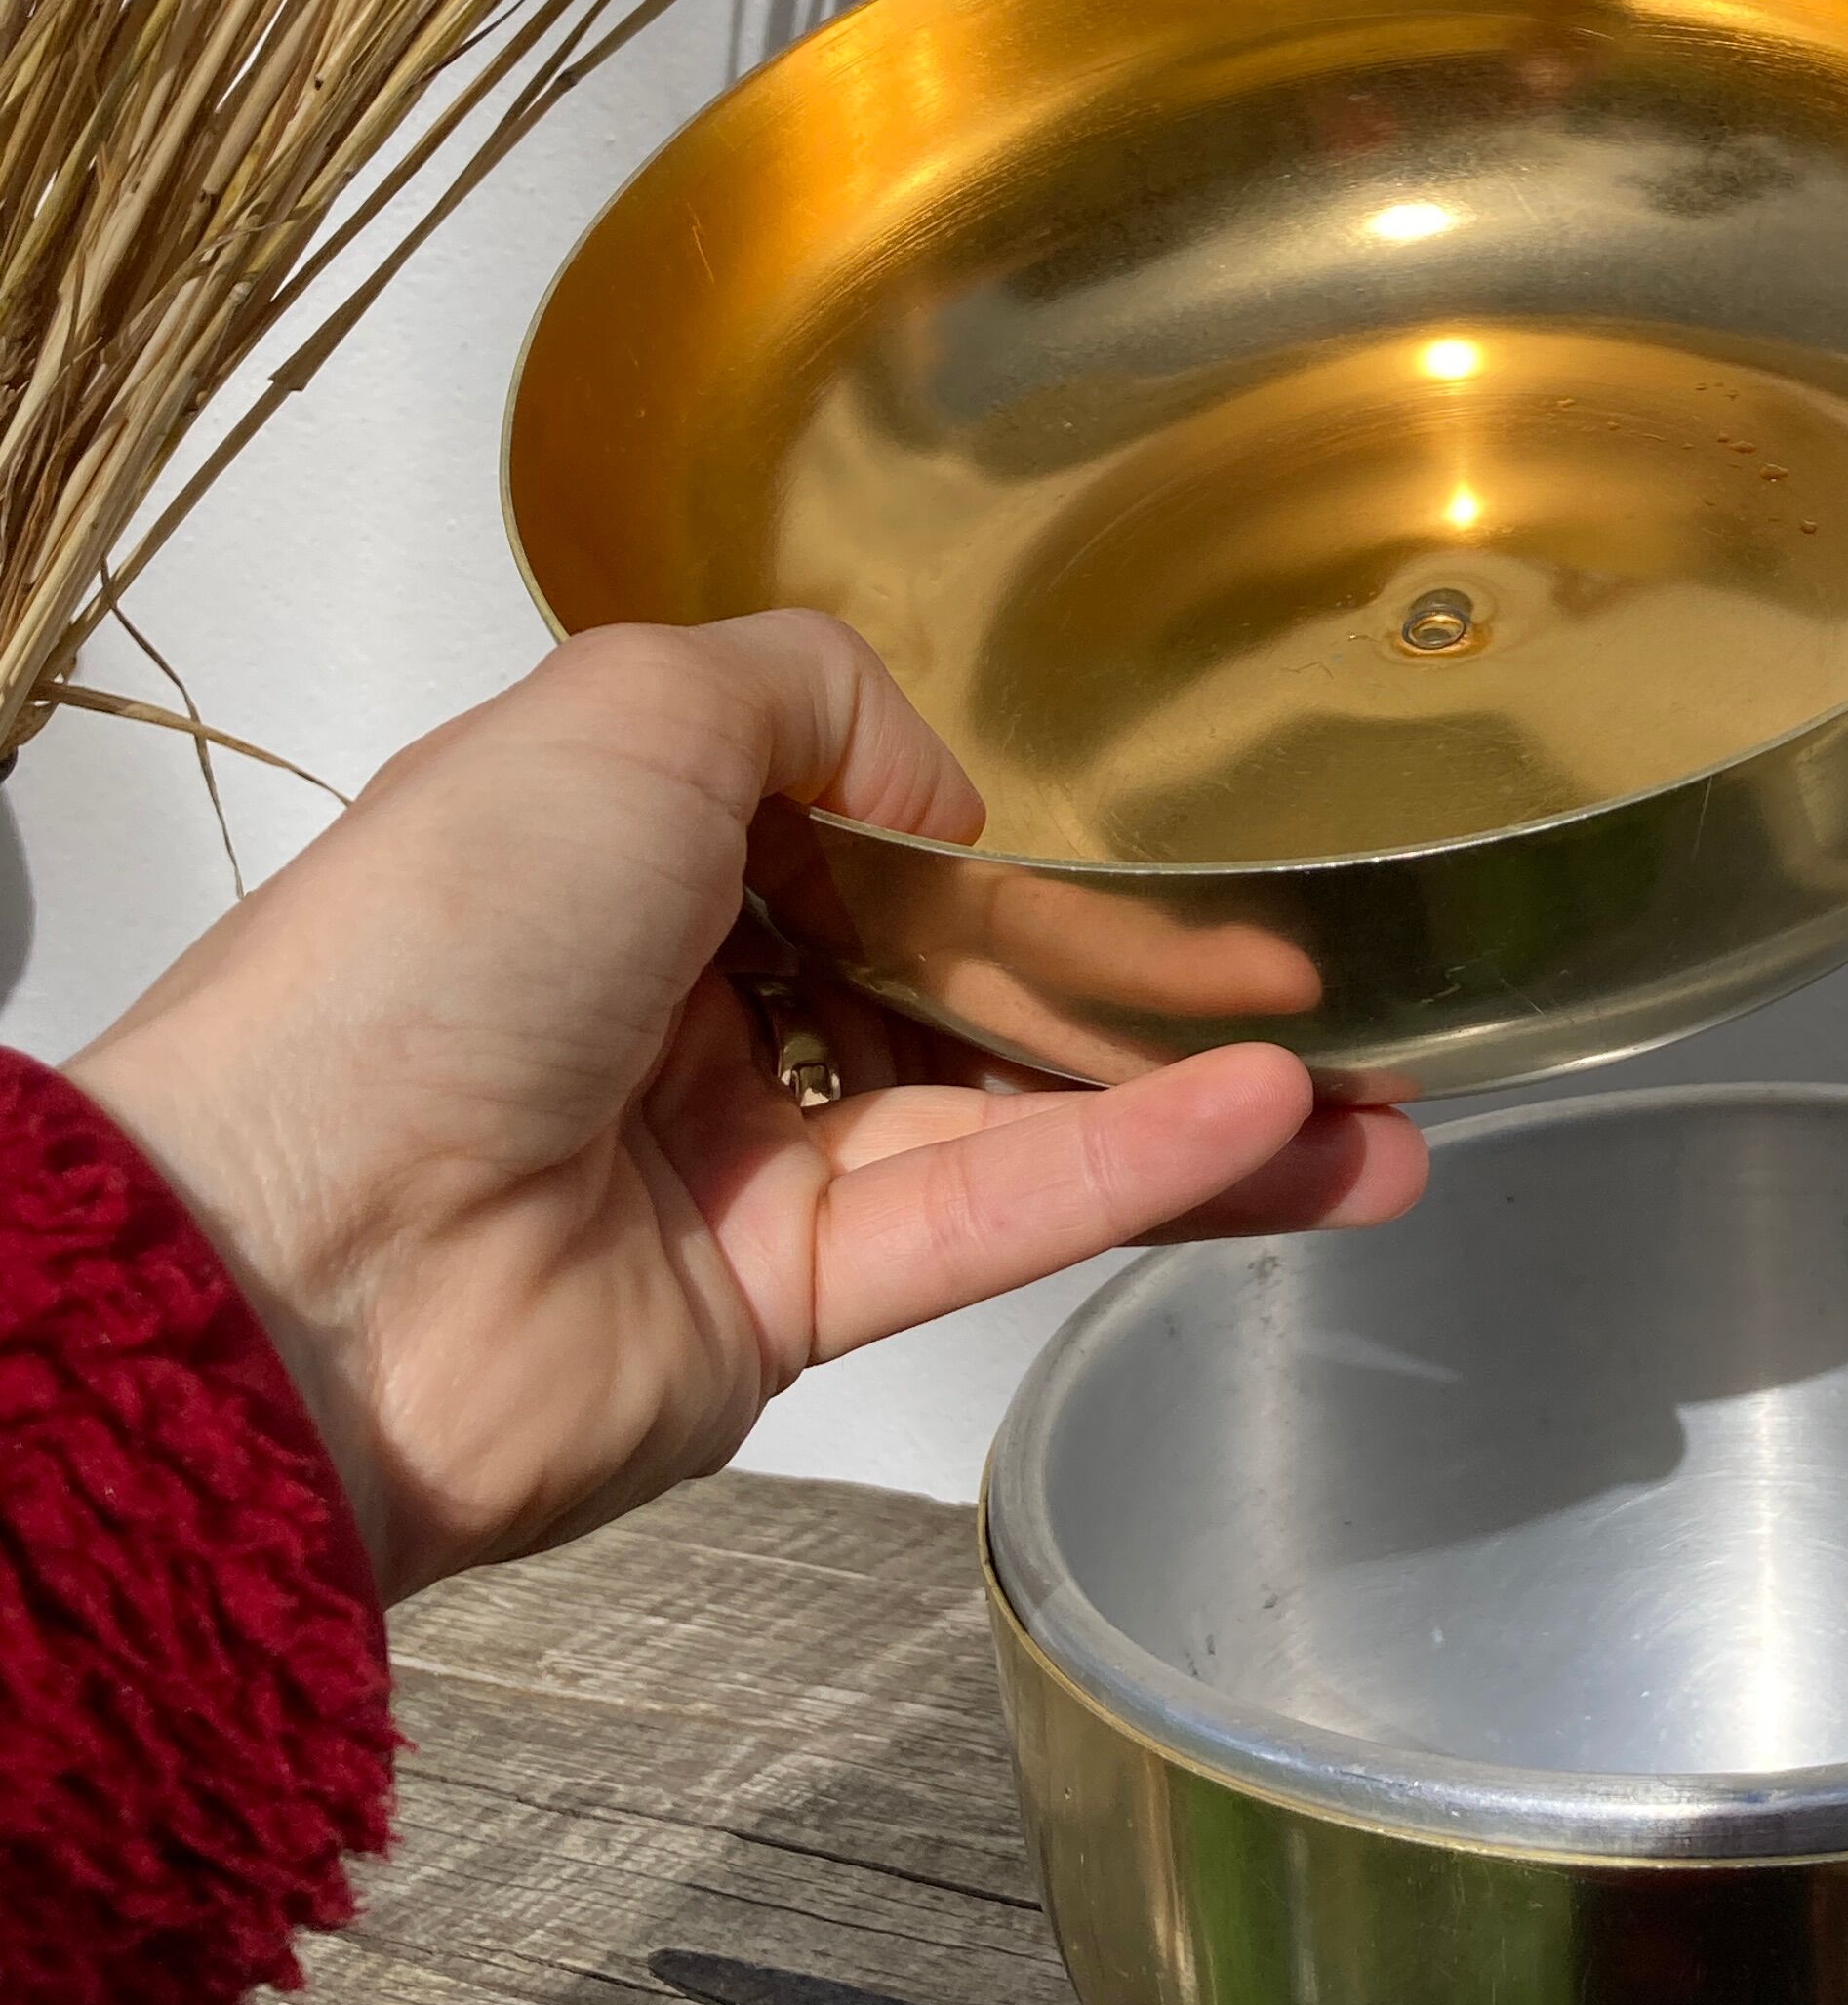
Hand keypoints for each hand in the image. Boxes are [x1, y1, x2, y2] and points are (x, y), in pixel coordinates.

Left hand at [69, 616, 1426, 1600]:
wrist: (306, 1250)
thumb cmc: (422, 957)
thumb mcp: (625, 706)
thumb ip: (811, 693)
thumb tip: (943, 791)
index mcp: (629, 852)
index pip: (878, 843)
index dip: (1037, 855)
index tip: (1184, 855)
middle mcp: (690, 1008)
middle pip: (973, 994)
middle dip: (1161, 996)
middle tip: (1337, 984)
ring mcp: (742, 1167)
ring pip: (1016, 1125)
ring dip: (1202, 1115)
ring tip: (1384, 1111)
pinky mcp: (782, 1311)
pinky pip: (988, 1221)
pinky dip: (1133, 1173)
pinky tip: (1278, 1134)